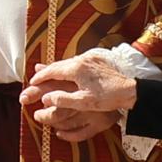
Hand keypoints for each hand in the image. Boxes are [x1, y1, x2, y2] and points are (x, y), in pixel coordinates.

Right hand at [21, 52, 136, 139]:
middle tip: (35, 79)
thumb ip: (62, 99)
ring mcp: (89, 59)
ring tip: (47, 76)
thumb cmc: (108, 98)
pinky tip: (66, 74)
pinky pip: (75, 63)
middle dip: (45, 72)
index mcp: (76, 69)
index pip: (52, 71)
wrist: (130, 90)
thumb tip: (46, 98)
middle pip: (58, 65)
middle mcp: (81, 60)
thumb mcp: (83, 102)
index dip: (40, 77)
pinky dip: (66, 68)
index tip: (32, 82)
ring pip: (67, 63)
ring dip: (56, 70)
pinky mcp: (96, 61)